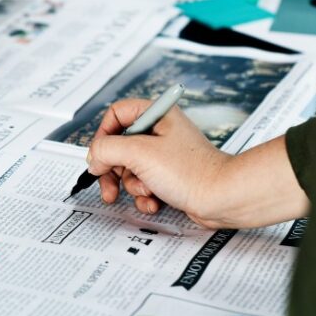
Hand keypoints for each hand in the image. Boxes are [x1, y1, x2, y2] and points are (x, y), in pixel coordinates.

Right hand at [87, 99, 309, 228]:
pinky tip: (155, 201)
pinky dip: (144, 196)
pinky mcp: (169, 177)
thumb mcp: (138, 153)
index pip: (116, 114)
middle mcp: (161, 131)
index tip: (100, 156)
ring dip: (132, 186)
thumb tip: (94, 158)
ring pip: (129, 169)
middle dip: (114, 170)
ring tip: (145, 191)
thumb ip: (106, 150)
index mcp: (156, 114)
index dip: (103, 135)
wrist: (222, 198)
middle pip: (118, 146)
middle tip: (109, 186)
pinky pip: (143, 184)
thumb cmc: (192, 171)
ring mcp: (165, 155)